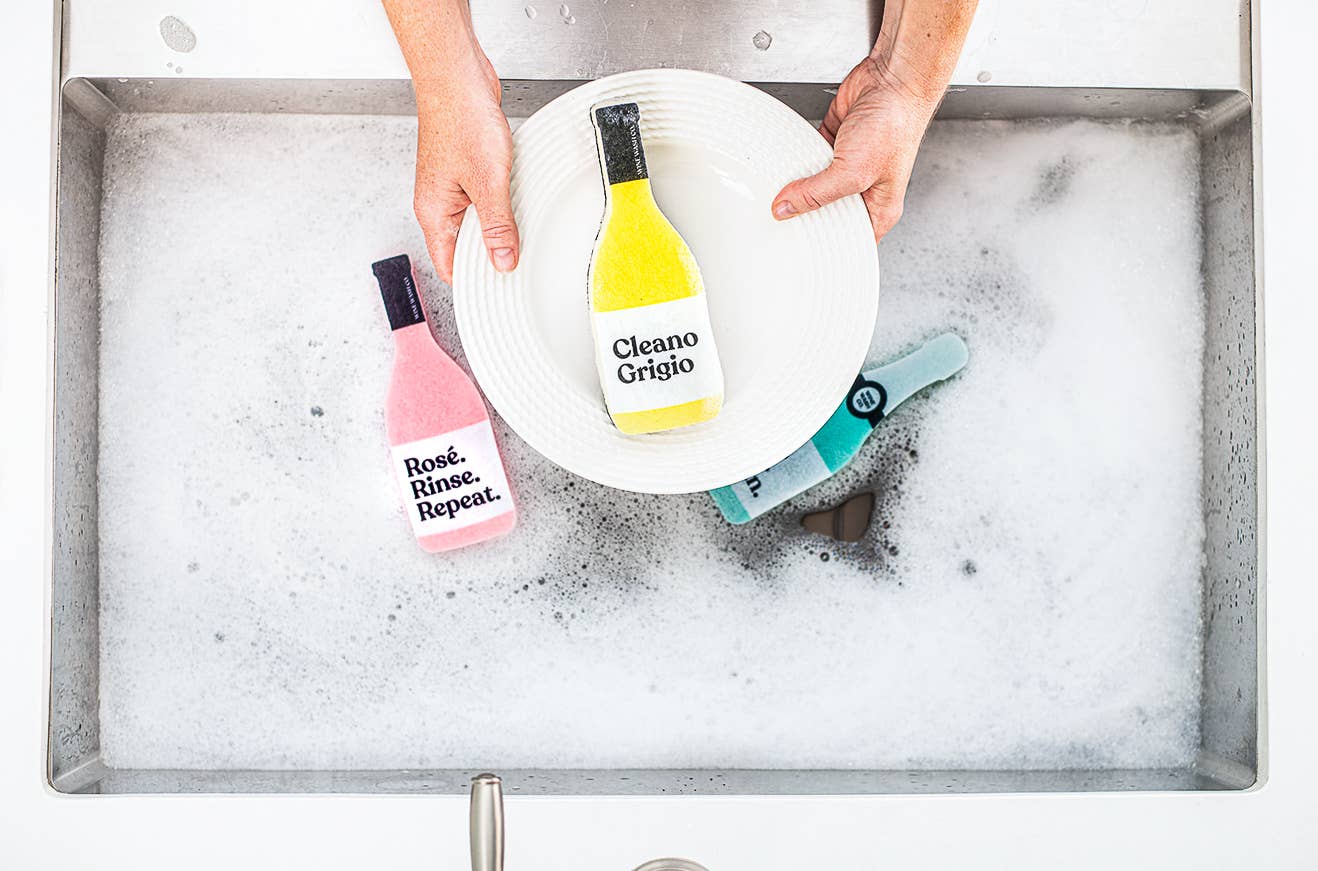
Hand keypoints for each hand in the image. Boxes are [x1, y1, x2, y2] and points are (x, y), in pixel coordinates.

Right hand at [411, 44, 518, 283]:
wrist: (457, 76)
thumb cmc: (460, 118)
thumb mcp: (487, 181)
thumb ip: (497, 225)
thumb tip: (504, 260)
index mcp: (434, 212)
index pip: (449, 266)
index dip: (474, 281)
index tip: (500, 289)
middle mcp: (440, 203)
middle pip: (466, 247)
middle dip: (492, 255)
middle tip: (519, 260)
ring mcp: (454, 187)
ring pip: (479, 222)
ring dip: (500, 226)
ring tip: (521, 226)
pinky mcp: (468, 171)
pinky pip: (487, 200)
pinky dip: (503, 204)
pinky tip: (519, 199)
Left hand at [771, 56, 939, 242]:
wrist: (892, 81)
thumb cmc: (894, 126)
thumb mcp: (853, 172)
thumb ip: (817, 194)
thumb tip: (785, 209)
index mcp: (878, 208)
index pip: (848, 239)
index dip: (825, 246)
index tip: (798, 249)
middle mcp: (862, 189)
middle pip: (825, 213)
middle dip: (804, 215)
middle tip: (780, 221)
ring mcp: (846, 166)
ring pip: (812, 186)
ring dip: (797, 185)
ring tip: (778, 192)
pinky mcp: (833, 143)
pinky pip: (807, 158)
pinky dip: (795, 159)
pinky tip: (785, 164)